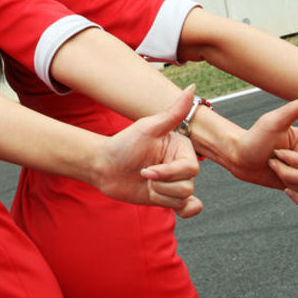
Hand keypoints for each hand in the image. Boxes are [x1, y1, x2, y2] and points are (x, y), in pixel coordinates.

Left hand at [95, 87, 202, 216]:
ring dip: (160, 194)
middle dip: (162, 184)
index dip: (169, 173)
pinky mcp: (168, 197)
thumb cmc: (123, 144)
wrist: (104, 166)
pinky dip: (187, 210)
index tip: (147, 170)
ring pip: (183, 197)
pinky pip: (189, 207)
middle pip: (187, 185)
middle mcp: (181, 164)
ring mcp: (175, 181)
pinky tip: (181, 209)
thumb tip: (192, 87)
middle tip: (143, 174)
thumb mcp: (148, 128)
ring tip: (144, 182)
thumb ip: (173, 113)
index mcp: (182, 147)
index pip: (190, 168)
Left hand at [226, 89, 297, 206]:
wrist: (238, 155)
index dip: (296, 163)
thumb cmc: (254, 137)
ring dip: (290, 184)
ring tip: (275, 171)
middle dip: (290, 174)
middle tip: (272, 163)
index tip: (276, 153)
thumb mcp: (273, 122)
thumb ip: (295, 108)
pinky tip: (285, 190)